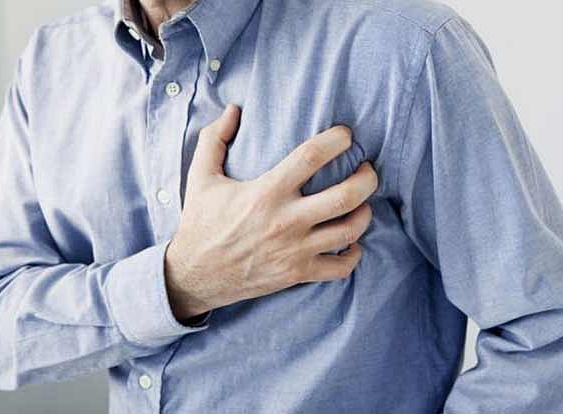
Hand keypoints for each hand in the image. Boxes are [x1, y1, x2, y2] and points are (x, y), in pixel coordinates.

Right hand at [164, 103, 377, 319]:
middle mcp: (285, 221)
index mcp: (265, 192)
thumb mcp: (200, 177)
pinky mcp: (297, 273)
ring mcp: (294, 250)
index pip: (311, 157)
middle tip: (367, 169)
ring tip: (363, 202)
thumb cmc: (201, 223)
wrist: (195, 275)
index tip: (346, 135)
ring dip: (365, 213)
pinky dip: (354, 254)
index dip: (336, 140)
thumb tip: (233, 109)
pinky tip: (352, 242)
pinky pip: (340, 268)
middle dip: (367, 178)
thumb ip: (215, 139)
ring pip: (350, 231)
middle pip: (345, 196)